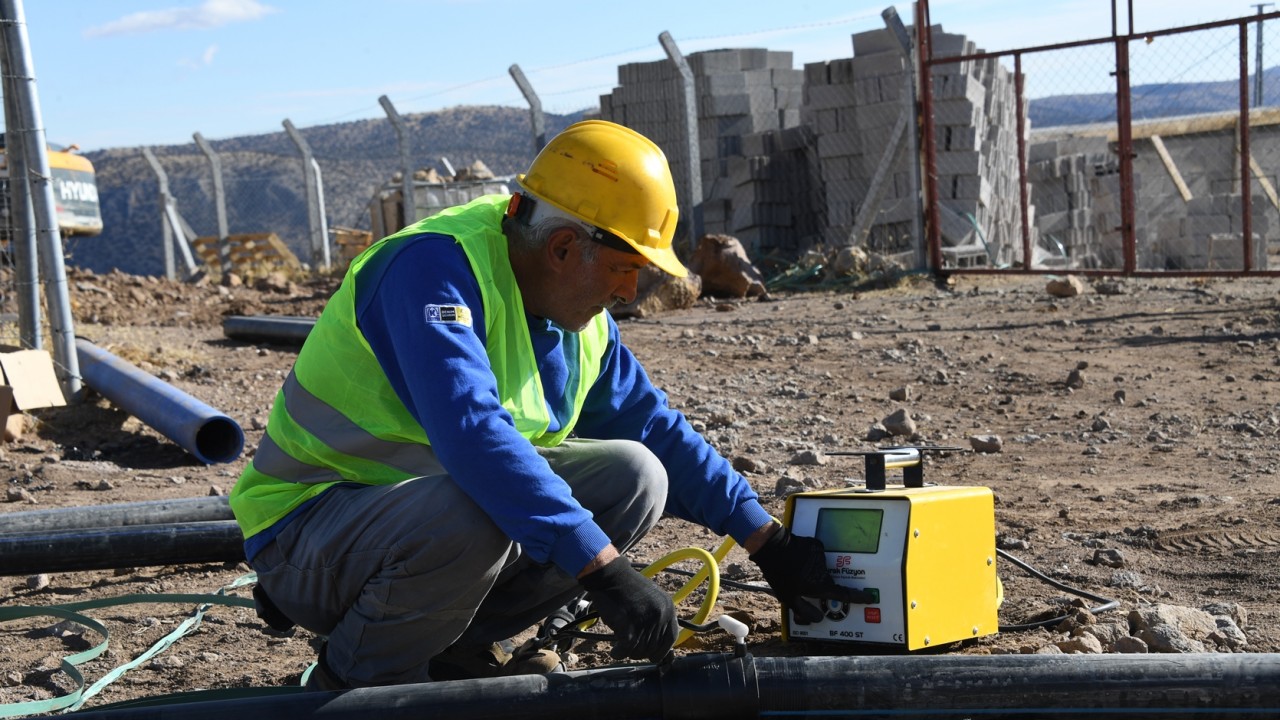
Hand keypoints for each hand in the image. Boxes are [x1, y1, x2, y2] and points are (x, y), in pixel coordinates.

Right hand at [579, 556, 677, 662]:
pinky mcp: (629, 628)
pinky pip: (626, 650)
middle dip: (641, 651)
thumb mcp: (652, 598)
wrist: (610, 575)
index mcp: (668, 607)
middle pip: (654, 648)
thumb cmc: (626, 587)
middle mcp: (660, 616)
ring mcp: (646, 622)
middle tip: (630, 647)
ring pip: (639, 651)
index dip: (662, 650)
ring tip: (620, 646)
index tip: (653, 655)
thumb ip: (658, 617)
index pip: (671, 638)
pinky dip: (619, 653)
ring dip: (628, 652)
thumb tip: (658, 642)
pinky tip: (615, 651)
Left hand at [749, 525, 876, 623]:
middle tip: (803, 583)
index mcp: (820, 585)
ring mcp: (821, 557)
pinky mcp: (816, 545)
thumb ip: (804, 610)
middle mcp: (824, 571)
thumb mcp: (787, 597)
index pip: (843, 594)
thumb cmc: (779, 574)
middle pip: (829, 581)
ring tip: (795, 570)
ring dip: (812, 571)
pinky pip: (817, 556)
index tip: (869, 597)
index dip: (858, 597)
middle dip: (820, 585)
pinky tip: (796, 559)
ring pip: (821, 568)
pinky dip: (809, 559)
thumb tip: (819, 618)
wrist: (773, 546)